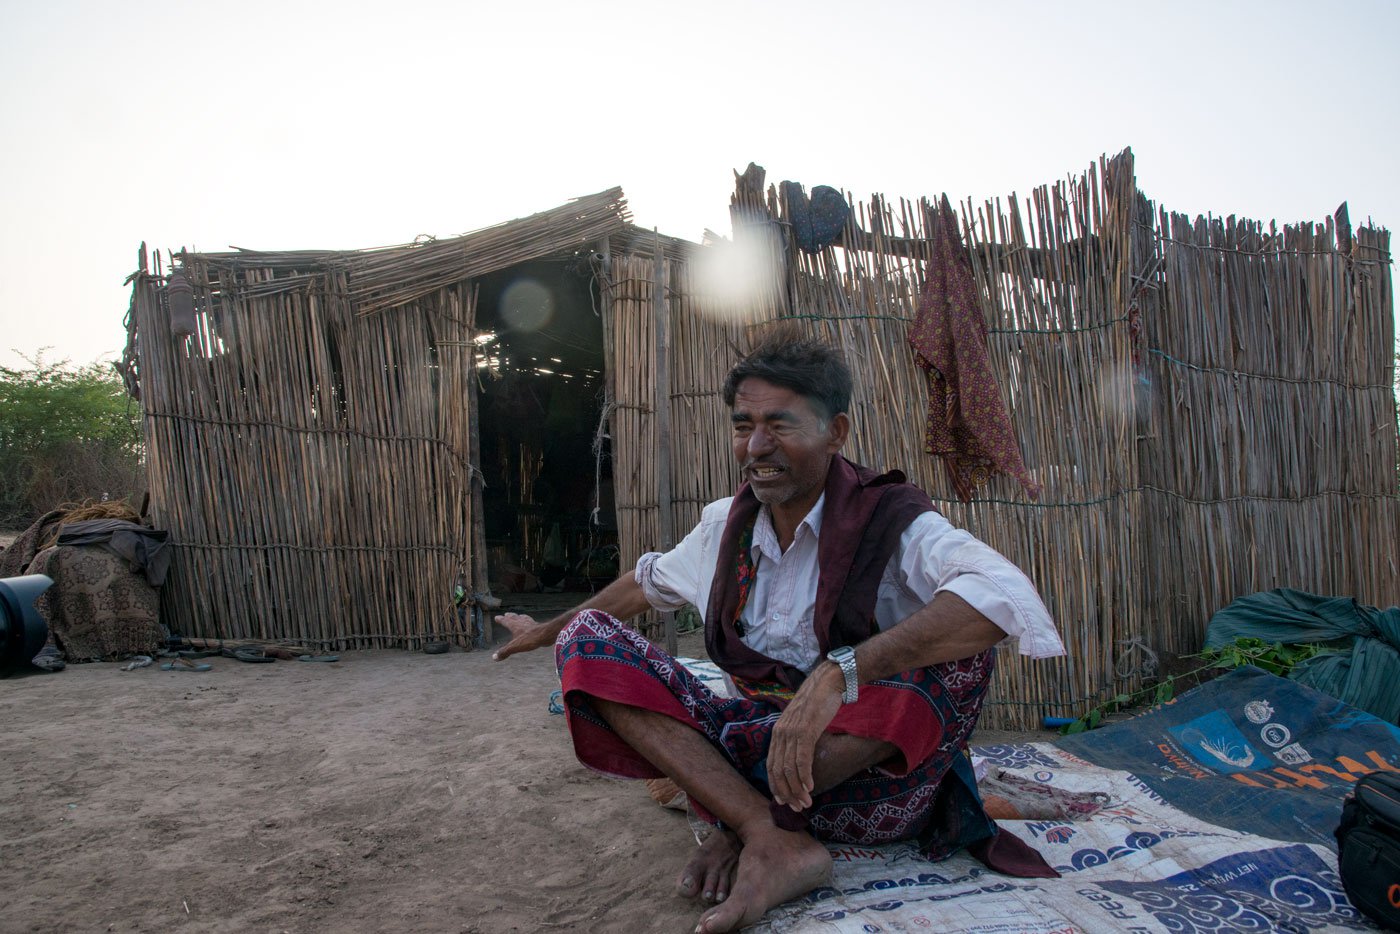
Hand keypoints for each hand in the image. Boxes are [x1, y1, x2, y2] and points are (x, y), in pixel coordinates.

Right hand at [492, 613, 556, 660]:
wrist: (545, 634)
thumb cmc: (529, 639)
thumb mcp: (514, 647)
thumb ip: (504, 652)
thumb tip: (494, 658)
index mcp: (514, 625)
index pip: (505, 621)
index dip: (501, 619)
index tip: (497, 617)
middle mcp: (522, 622)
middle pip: (514, 617)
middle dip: (510, 616)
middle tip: (506, 614)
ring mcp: (530, 623)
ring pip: (523, 618)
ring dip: (520, 617)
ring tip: (519, 616)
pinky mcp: (538, 626)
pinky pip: (531, 622)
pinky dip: (529, 622)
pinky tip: (532, 624)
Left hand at [765, 663, 843, 810]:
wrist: (828, 682)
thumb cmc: (818, 703)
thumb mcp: (802, 723)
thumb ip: (797, 739)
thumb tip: (800, 759)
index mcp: (777, 732)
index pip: (770, 765)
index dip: (775, 785)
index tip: (783, 801)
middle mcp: (780, 733)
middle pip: (777, 771)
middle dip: (786, 793)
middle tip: (797, 808)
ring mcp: (791, 732)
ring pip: (789, 769)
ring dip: (797, 789)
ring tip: (806, 803)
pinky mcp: (805, 731)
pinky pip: (801, 759)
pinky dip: (804, 776)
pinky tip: (809, 787)